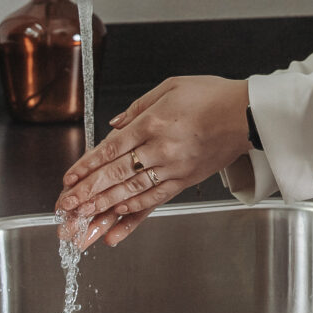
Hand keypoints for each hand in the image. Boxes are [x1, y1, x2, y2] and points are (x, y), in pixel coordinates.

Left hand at [54, 75, 251, 247]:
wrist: (248, 114)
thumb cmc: (212, 96)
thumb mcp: (170, 87)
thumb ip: (137, 107)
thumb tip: (113, 126)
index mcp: (154, 122)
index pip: (110, 149)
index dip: (86, 167)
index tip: (68, 181)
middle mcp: (161, 149)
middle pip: (116, 175)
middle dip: (87, 194)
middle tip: (65, 209)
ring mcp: (174, 168)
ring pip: (132, 193)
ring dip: (104, 210)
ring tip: (82, 223)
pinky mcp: (186, 181)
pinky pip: (155, 200)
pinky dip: (134, 216)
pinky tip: (116, 226)